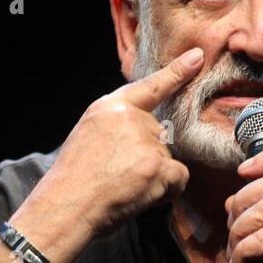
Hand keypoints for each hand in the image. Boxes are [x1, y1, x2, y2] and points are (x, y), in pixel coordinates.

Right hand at [33, 48, 203, 239]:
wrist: (66, 205)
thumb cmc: (74, 180)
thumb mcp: (87, 134)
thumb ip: (116, 125)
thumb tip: (144, 131)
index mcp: (110, 107)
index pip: (150, 86)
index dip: (177, 72)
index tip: (197, 57)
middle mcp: (130, 118)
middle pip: (160, 136)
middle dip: (149, 158)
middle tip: (121, 176)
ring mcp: (145, 141)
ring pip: (169, 159)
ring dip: (156, 177)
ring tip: (126, 187)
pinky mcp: (156, 165)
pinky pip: (179, 177)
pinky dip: (167, 191)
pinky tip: (143, 196)